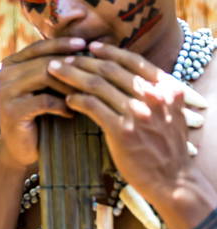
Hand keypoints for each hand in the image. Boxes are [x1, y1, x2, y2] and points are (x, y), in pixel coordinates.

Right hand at [0, 38, 83, 167]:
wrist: (21, 147)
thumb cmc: (40, 115)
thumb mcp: (47, 88)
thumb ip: (57, 69)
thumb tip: (88, 47)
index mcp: (12, 63)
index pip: (39, 47)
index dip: (62, 44)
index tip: (85, 44)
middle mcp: (5, 73)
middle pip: (45, 61)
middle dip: (72, 65)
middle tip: (96, 71)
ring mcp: (6, 91)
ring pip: (44, 76)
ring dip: (70, 85)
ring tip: (88, 93)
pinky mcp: (11, 110)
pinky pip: (44, 101)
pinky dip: (62, 105)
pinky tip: (72, 113)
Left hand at [47, 41, 190, 200]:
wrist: (173, 181)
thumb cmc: (166, 146)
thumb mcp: (170, 112)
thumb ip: (152, 91)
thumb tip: (124, 71)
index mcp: (168, 88)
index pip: (134, 61)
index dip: (109, 52)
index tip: (90, 46)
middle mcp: (154, 97)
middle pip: (110, 70)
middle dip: (83, 61)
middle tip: (63, 58)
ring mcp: (138, 113)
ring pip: (96, 85)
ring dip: (72, 76)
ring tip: (55, 72)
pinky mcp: (122, 130)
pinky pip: (91, 106)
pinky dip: (77, 99)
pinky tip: (67, 99)